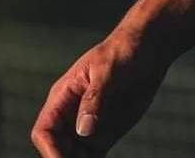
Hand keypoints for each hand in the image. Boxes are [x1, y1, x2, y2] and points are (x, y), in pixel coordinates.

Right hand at [31, 26, 169, 156]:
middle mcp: (72, 116)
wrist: (150, 47)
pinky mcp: (107, 134)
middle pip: (57, 150)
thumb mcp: (107, 69)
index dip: (49, 150)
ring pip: (75, 157)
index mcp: (63, 97)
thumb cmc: (123, 50)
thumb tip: (83, 130)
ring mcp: (89, 127)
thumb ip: (94, 99)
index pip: (44, 131)